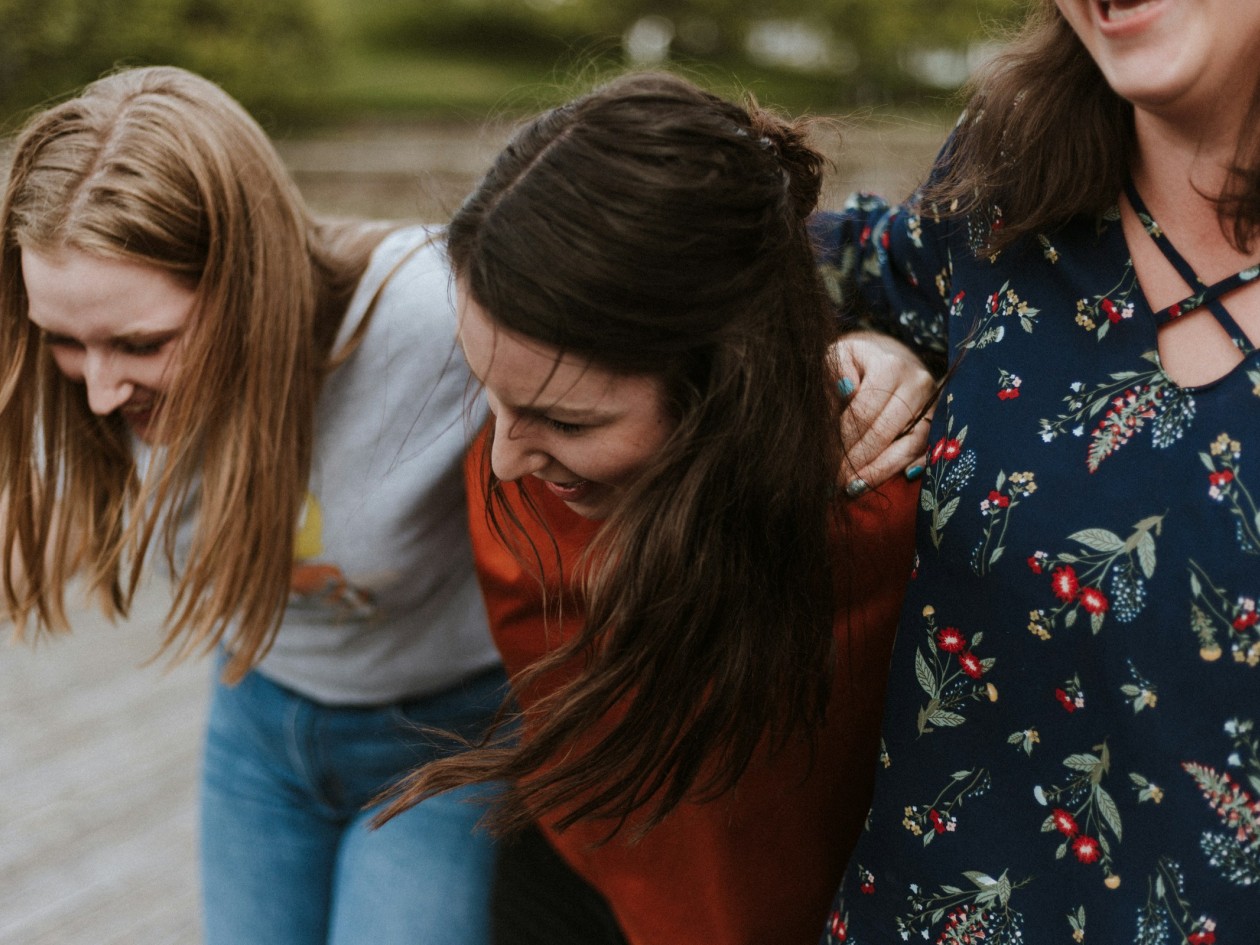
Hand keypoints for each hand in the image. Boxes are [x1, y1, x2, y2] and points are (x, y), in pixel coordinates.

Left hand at [833, 331, 936, 493]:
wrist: (886, 360)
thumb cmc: (855, 363)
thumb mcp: (840, 358)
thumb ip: (834, 372)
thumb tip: (845, 389)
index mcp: (890, 365)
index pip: (863, 412)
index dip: (843, 439)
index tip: (826, 460)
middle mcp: (917, 383)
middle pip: (885, 431)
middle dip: (857, 460)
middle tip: (835, 480)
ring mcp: (932, 404)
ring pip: (909, 445)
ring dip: (880, 470)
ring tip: (854, 487)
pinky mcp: (940, 421)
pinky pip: (927, 451)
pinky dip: (910, 468)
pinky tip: (890, 480)